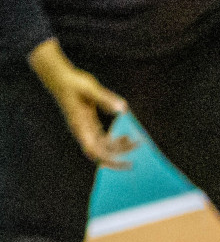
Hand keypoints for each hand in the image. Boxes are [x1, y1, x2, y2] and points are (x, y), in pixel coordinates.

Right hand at [28, 39, 135, 169]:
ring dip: (120, 147)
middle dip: (120, 152)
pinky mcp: (89, 125)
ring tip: (137, 140)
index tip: (126, 162)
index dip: (109, 160)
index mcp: (80, 125)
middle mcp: (82, 131)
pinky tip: (127, 136)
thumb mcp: (90, 88)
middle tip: (139, 144)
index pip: (93, 150)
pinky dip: (116, 141)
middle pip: (102, 152)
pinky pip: (104, 140)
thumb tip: (122, 109)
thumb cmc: (73, 82)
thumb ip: (105, 99)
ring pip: (104, 147)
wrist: (60, 78)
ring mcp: (85, 129)